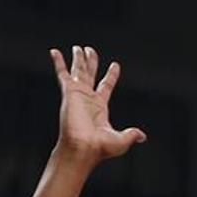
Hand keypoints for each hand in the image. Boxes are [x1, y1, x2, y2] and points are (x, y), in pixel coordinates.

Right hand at [50, 46, 145, 165]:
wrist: (83, 148)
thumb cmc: (99, 148)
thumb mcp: (121, 140)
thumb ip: (131, 135)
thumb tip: (142, 136)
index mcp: (100, 106)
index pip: (106, 86)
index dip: (111, 75)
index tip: (115, 65)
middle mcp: (88, 98)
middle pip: (90, 75)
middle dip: (91, 62)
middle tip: (90, 50)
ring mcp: (78, 94)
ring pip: (78, 71)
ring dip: (78, 59)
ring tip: (78, 48)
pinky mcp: (69, 93)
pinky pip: (63, 74)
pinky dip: (58, 62)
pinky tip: (55, 52)